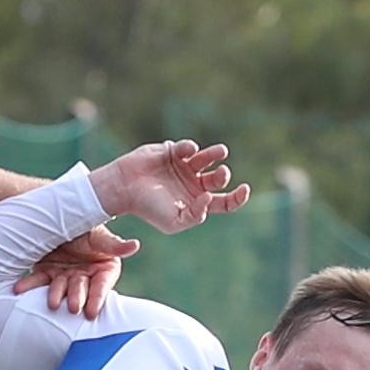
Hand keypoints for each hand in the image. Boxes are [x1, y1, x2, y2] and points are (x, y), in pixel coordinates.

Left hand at [13, 225, 138, 317]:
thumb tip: (135, 246)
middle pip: (79, 289)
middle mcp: (83, 275)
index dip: (97, 298)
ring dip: (54, 294)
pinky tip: (18, 288)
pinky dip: (28, 284)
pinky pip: (37, 279)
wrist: (62, 215)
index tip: (92, 312)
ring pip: (58, 287)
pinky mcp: (46, 272)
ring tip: (51, 302)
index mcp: (103, 268)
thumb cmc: (88, 224)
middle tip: (72, 307)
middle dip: (76, 298)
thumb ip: (113, 244)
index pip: (101, 287)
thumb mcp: (99, 234)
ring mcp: (64, 275)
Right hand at [92, 140, 253, 234]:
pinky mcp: (173, 152)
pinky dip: (190, 148)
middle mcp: (193, 184)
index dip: (237, 198)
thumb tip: (210, 198)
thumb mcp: (173, 222)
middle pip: (218, 179)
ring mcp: (184, 167)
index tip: (245, 189)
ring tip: (221, 152)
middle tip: (221, 173)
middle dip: (223, 175)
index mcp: (196, 202)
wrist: (124, 189)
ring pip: (208, 159)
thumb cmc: (147, 208)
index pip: (223, 202)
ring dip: (216, 154)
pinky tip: (186, 152)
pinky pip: (188, 147)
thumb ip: (195, 215)